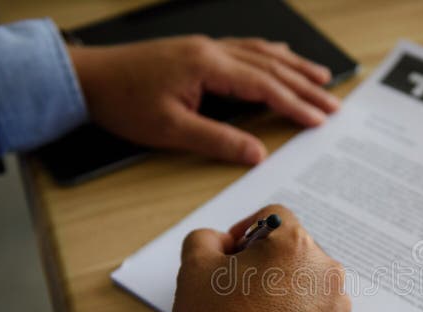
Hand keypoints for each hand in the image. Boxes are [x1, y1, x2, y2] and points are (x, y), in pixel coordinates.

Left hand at [67, 37, 339, 164]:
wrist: (89, 78)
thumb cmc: (124, 103)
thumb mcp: (171, 130)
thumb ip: (218, 140)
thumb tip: (257, 153)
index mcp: (209, 67)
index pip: (265, 87)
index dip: (296, 104)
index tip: (320, 119)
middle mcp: (213, 51)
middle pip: (271, 67)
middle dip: (305, 86)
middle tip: (333, 102)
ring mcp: (206, 48)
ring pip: (262, 53)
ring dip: (293, 66)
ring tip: (320, 77)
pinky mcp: (198, 51)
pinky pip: (246, 48)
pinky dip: (270, 54)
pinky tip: (280, 56)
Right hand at [172, 204, 350, 311]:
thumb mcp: (194, 269)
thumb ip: (206, 239)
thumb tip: (224, 243)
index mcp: (296, 245)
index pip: (273, 217)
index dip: (246, 231)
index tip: (230, 255)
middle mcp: (326, 271)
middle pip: (294, 252)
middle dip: (266, 263)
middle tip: (238, 290)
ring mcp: (338, 308)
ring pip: (307, 285)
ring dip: (284, 292)